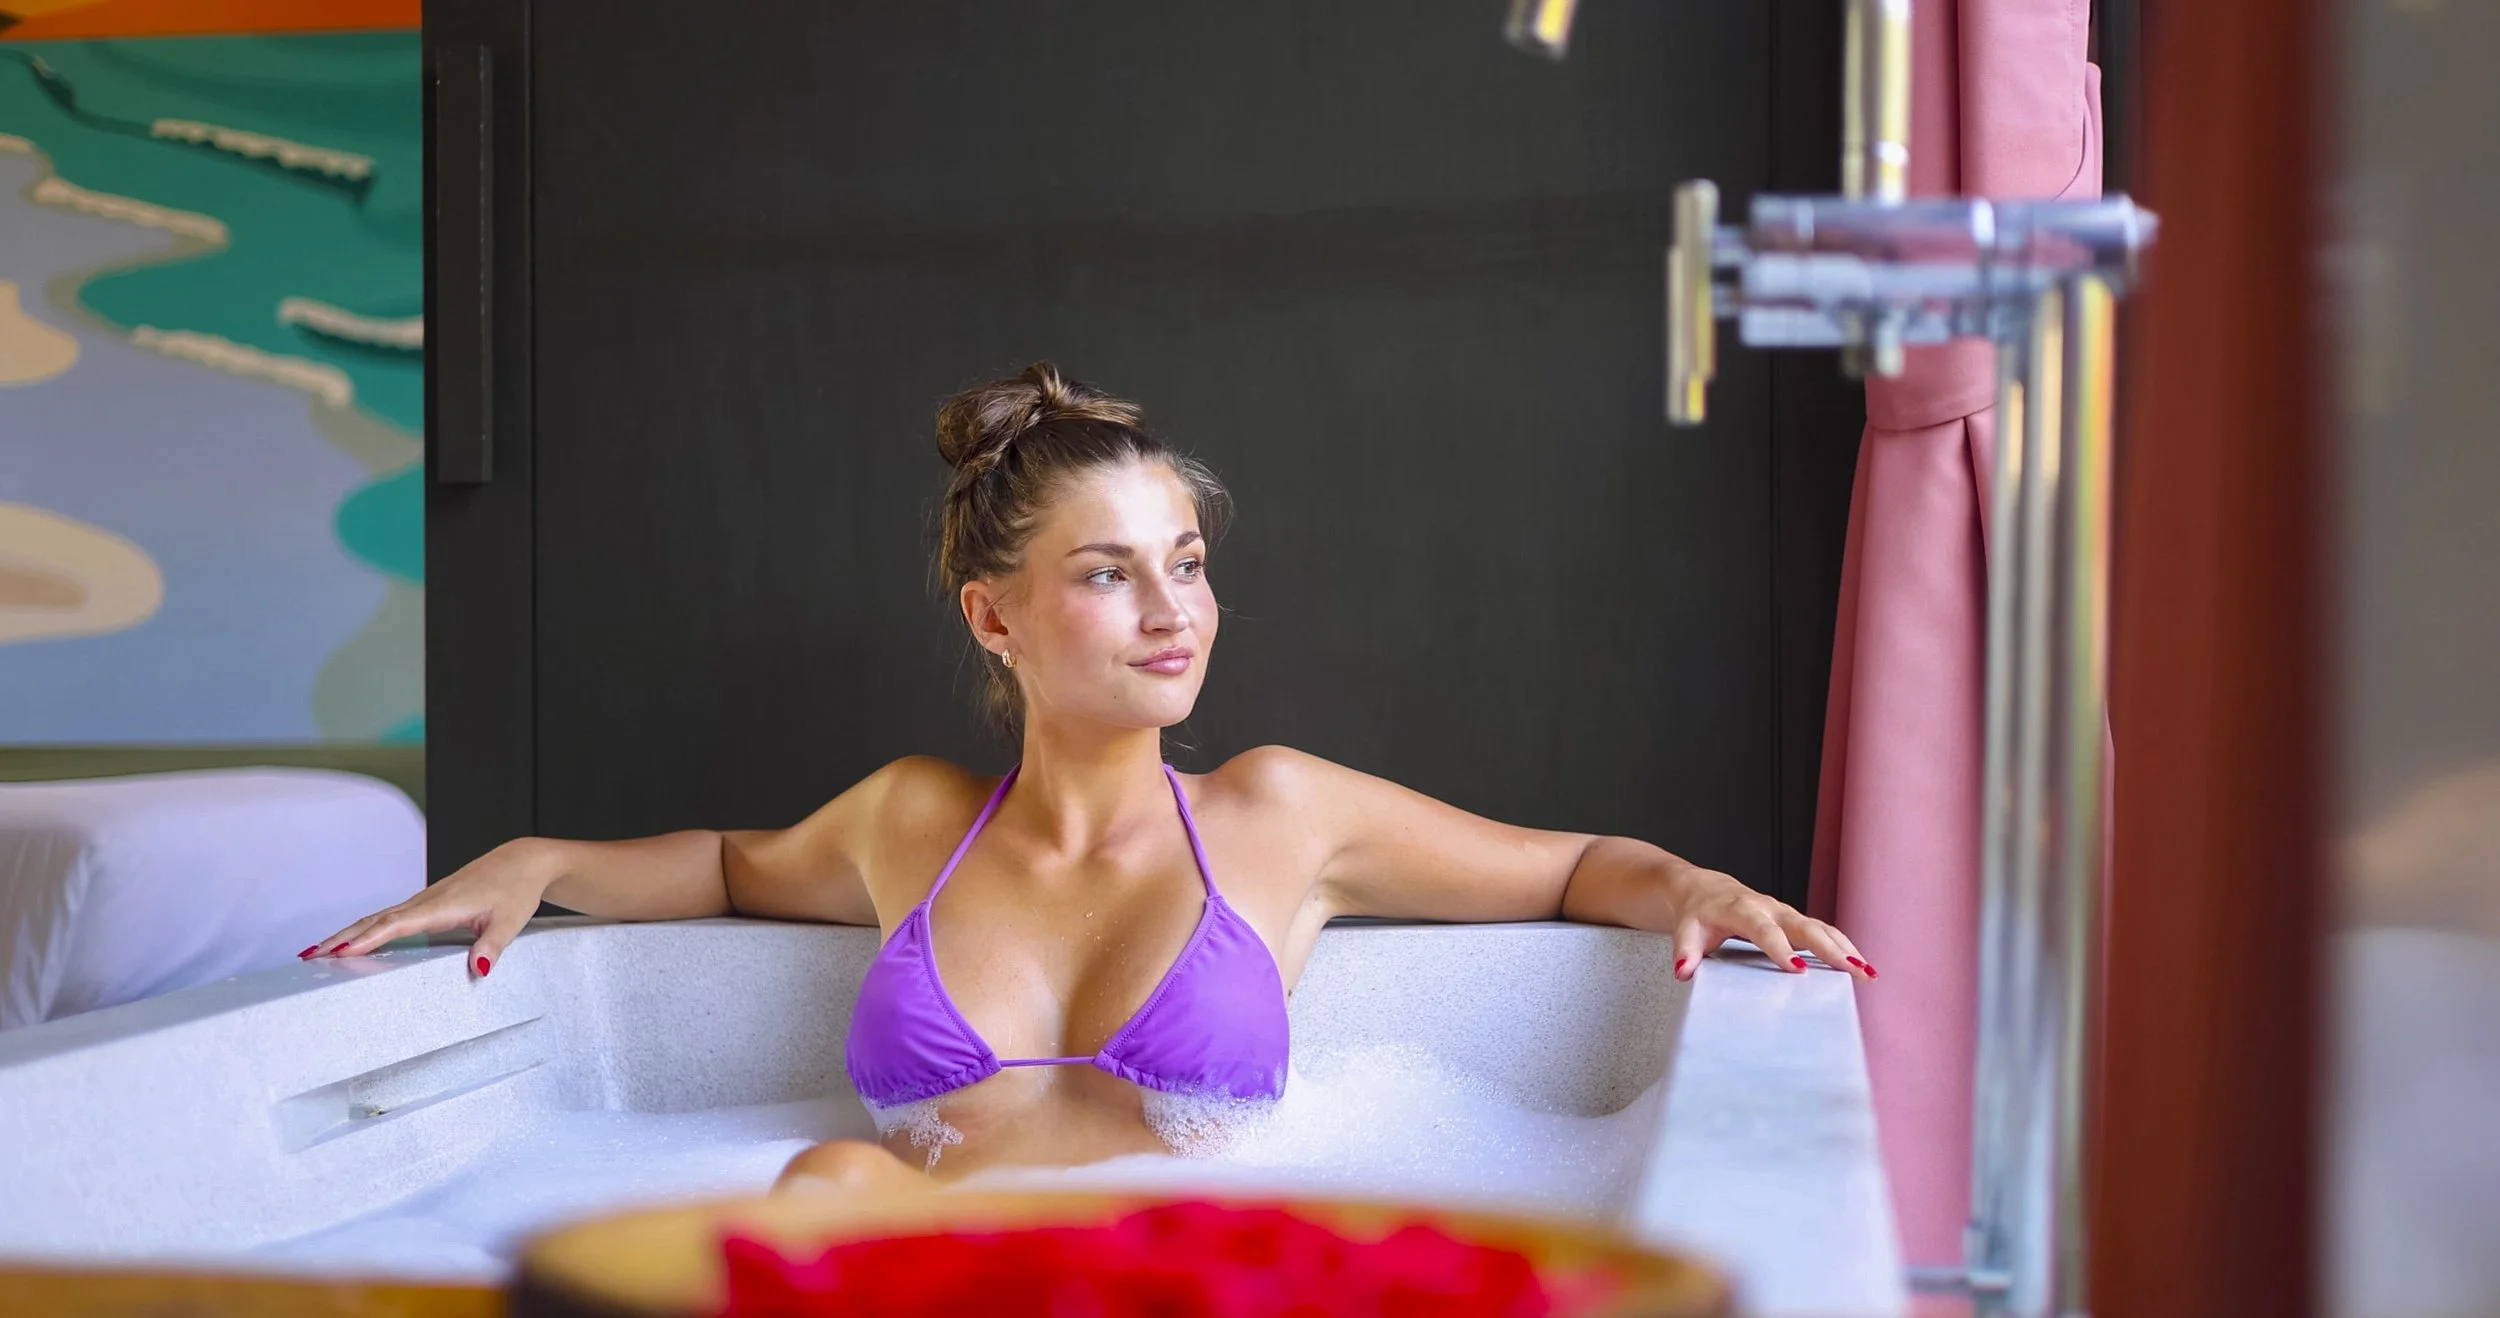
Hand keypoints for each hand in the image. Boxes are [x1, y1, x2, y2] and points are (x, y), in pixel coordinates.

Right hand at [302, 838, 556, 977]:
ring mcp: (424, 901)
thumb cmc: (516, 889)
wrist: (522, 861)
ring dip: (347, 934)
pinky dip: (365, 928)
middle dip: (341, 938)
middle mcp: (426, 901)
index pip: (396, 924)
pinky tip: (353, 941)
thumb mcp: (511, 921)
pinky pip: (389, 917)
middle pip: (374, 920)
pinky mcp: (427, 903)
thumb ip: (493, 946)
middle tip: (308, 957)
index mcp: (442, 905)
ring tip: (316, 953)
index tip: (339, 953)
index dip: (367, 939)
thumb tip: (479, 969)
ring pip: (377, 917)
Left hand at [1666, 865, 1874, 982]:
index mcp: (1742, 910)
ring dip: (1845, 948)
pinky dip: (1843, 946)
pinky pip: (1823, 931)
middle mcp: (1769, 908)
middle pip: (1803, 926)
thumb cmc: (1697, 913)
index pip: (1763, 930)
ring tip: (1867, 972)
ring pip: (1820, 927)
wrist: (1703, 889)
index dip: (1779, 948)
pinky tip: (1860, 966)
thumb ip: (1685, 951)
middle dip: (1829, 947)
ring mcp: (1785, 913)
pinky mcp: (1794, 920)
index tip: (1796, 969)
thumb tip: (1683, 971)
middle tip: (1852, 969)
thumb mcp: (1685, 930)